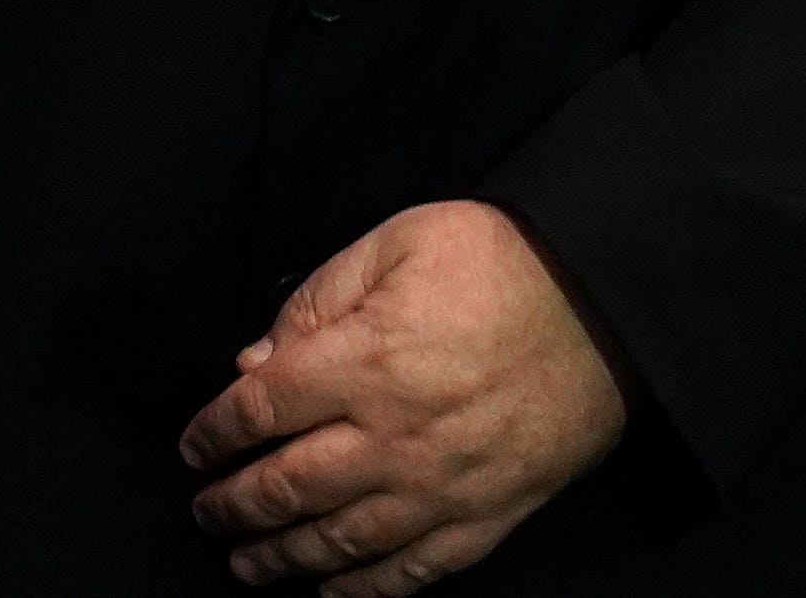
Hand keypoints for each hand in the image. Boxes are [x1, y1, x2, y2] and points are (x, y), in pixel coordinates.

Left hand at [178, 201, 627, 589]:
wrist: (609, 304)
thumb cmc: (503, 262)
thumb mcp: (400, 241)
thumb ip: (319, 298)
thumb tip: (259, 361)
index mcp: (366, 361)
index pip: (262, 409)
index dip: (216, 432)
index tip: (195, 445)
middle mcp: (393, 437)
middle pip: (286, 487)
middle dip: (233, 506)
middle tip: (207, 512)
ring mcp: (439, 489)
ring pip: (337, 543)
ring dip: (280, 558)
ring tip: (246, 563)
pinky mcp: (484, 519)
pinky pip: (410, 572)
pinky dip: (361, 590)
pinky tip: (329, 592)